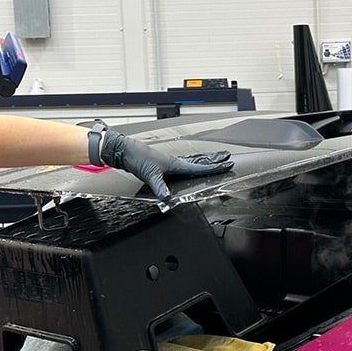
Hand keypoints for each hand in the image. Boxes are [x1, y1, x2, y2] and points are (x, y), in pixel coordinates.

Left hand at [99, 128, 233, 199]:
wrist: (124, 151)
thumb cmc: (137, 158)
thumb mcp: (150, 175)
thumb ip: (160, 188)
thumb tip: (169, 199)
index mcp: (176, 164)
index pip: (200, 168)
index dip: (215, 168)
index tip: (227, 165)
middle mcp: (175, 163)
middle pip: (199, 162)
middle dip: (214, 161)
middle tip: (226, 158)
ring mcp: (170, 164)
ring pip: (192, 163)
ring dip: (204, 163)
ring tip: (214, 161)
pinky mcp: (163, 166)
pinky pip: (183, 167)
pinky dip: (191, 166)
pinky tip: (190, 169)